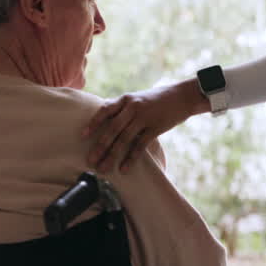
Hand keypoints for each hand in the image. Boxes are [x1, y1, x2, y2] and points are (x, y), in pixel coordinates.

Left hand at [83, 80, 205, 172]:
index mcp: (126, 99)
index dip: (93, 123)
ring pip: (124, 139)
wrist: (182, 96)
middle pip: (112, 129)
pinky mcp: (155, 127)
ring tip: (104, 168)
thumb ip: (122, 107)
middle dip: (100, 146)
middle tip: (90, 161)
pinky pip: (140, 145)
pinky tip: (124, 169)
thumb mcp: (138, 98)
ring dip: (112, 155)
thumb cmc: (158, 99)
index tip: (83, 136)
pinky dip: (131, 158)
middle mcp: (133, 107)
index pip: (105, 110)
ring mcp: (144, 117)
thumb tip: (106, 117)